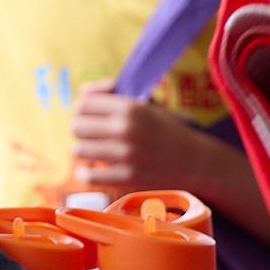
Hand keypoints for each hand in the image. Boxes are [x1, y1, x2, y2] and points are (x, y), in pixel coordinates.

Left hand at [67, 88, 213, 198]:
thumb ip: (112, 95)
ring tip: (96, 153)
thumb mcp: (145, 105)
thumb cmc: (165, 131)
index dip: (81, 111)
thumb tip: (83, 92)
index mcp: (130, 107)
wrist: (194, 160)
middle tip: (92, 138)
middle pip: (76, 126)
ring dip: (84, 152)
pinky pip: (89, 175)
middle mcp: (126, 128)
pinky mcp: (127, 177)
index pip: (83, 104)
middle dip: (81, 132)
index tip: (88, 119)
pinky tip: (94, 171)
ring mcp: (126, 154)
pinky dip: (87, 174)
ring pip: (78, 150)